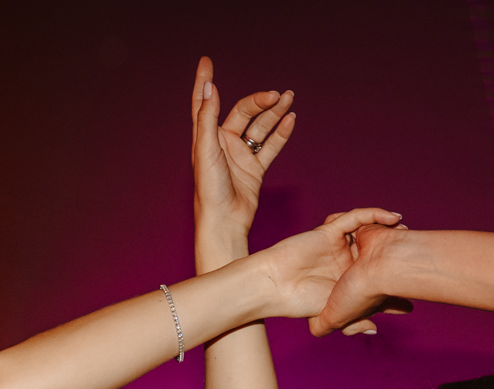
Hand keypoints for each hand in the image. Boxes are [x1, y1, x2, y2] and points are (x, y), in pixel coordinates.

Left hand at [191, 58, 293, 263]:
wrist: (224, 222)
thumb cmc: (209, 190)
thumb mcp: (205, 150)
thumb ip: (207, 117)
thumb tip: (209, 87)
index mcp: (206, 137)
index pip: (203, 102)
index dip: (203, 81)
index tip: (206, 61)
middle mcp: (222, 143)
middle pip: (243, 112)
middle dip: (260, 101)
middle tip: (276, 95)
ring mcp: (239, 155)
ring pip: (259, 126)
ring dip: (274, 112)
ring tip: (289, 98)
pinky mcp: (254, 169)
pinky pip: (270, 146)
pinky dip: (280, 133)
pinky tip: (290, 119)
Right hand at [253, 208, 405, 329]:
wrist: (275, 287)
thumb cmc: (299, 303)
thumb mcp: (333, 316)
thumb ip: (353, 323)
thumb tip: (375, 328)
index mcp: (348, 284)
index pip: (376, 281)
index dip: (395, 284)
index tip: (415, 291)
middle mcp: (346, 263)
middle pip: (377, 253)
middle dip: (397, 252)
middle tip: (418, 254)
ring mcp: (339, 246)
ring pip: (369, 233)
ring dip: (389, 232)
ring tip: (408, 234)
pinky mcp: (330, 231)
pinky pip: (356, 217)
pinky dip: (375, 214)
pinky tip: (394, 218)